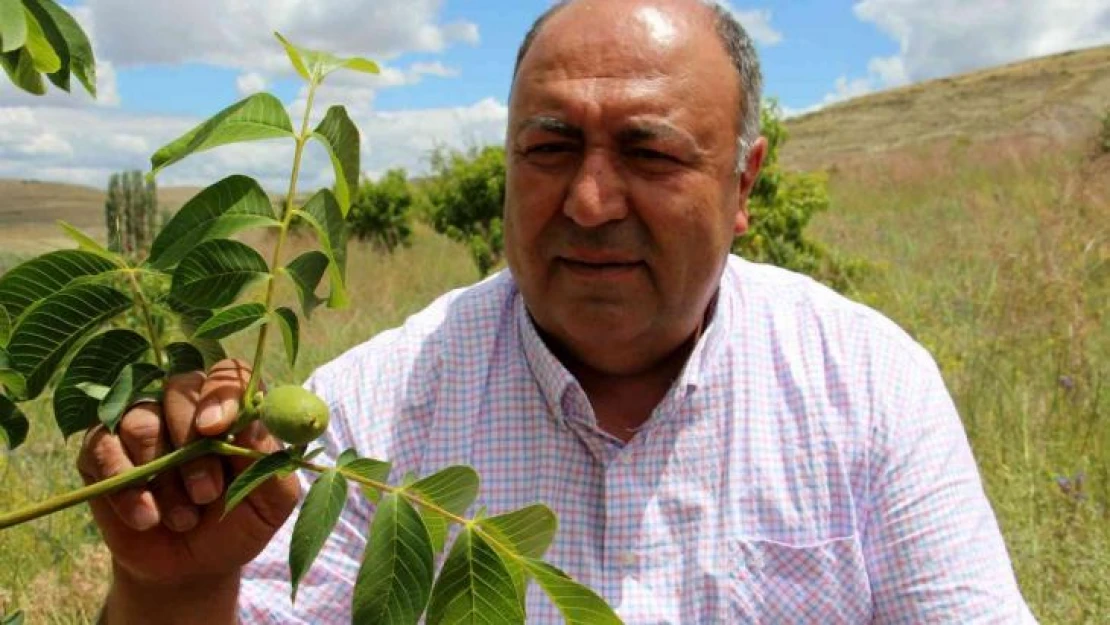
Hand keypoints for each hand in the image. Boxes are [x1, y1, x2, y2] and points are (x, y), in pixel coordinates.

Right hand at [76, 359, 299, 587]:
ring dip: (162, 476)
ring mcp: (141, 422)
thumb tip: (254, 421)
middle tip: (206, 494)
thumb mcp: (271, 502)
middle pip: (180, 389)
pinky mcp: (101, 448)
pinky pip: (102, 446)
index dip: (221, 393)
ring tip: (183, 518)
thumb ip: (270, 459)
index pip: (228, 374)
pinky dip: (125, 486)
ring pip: (141, 422)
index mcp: (233, 409)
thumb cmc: (239, 524)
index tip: (216, 429)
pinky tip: (146, 517)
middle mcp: (186, 406)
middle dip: (193, 448)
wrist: (192, 567)